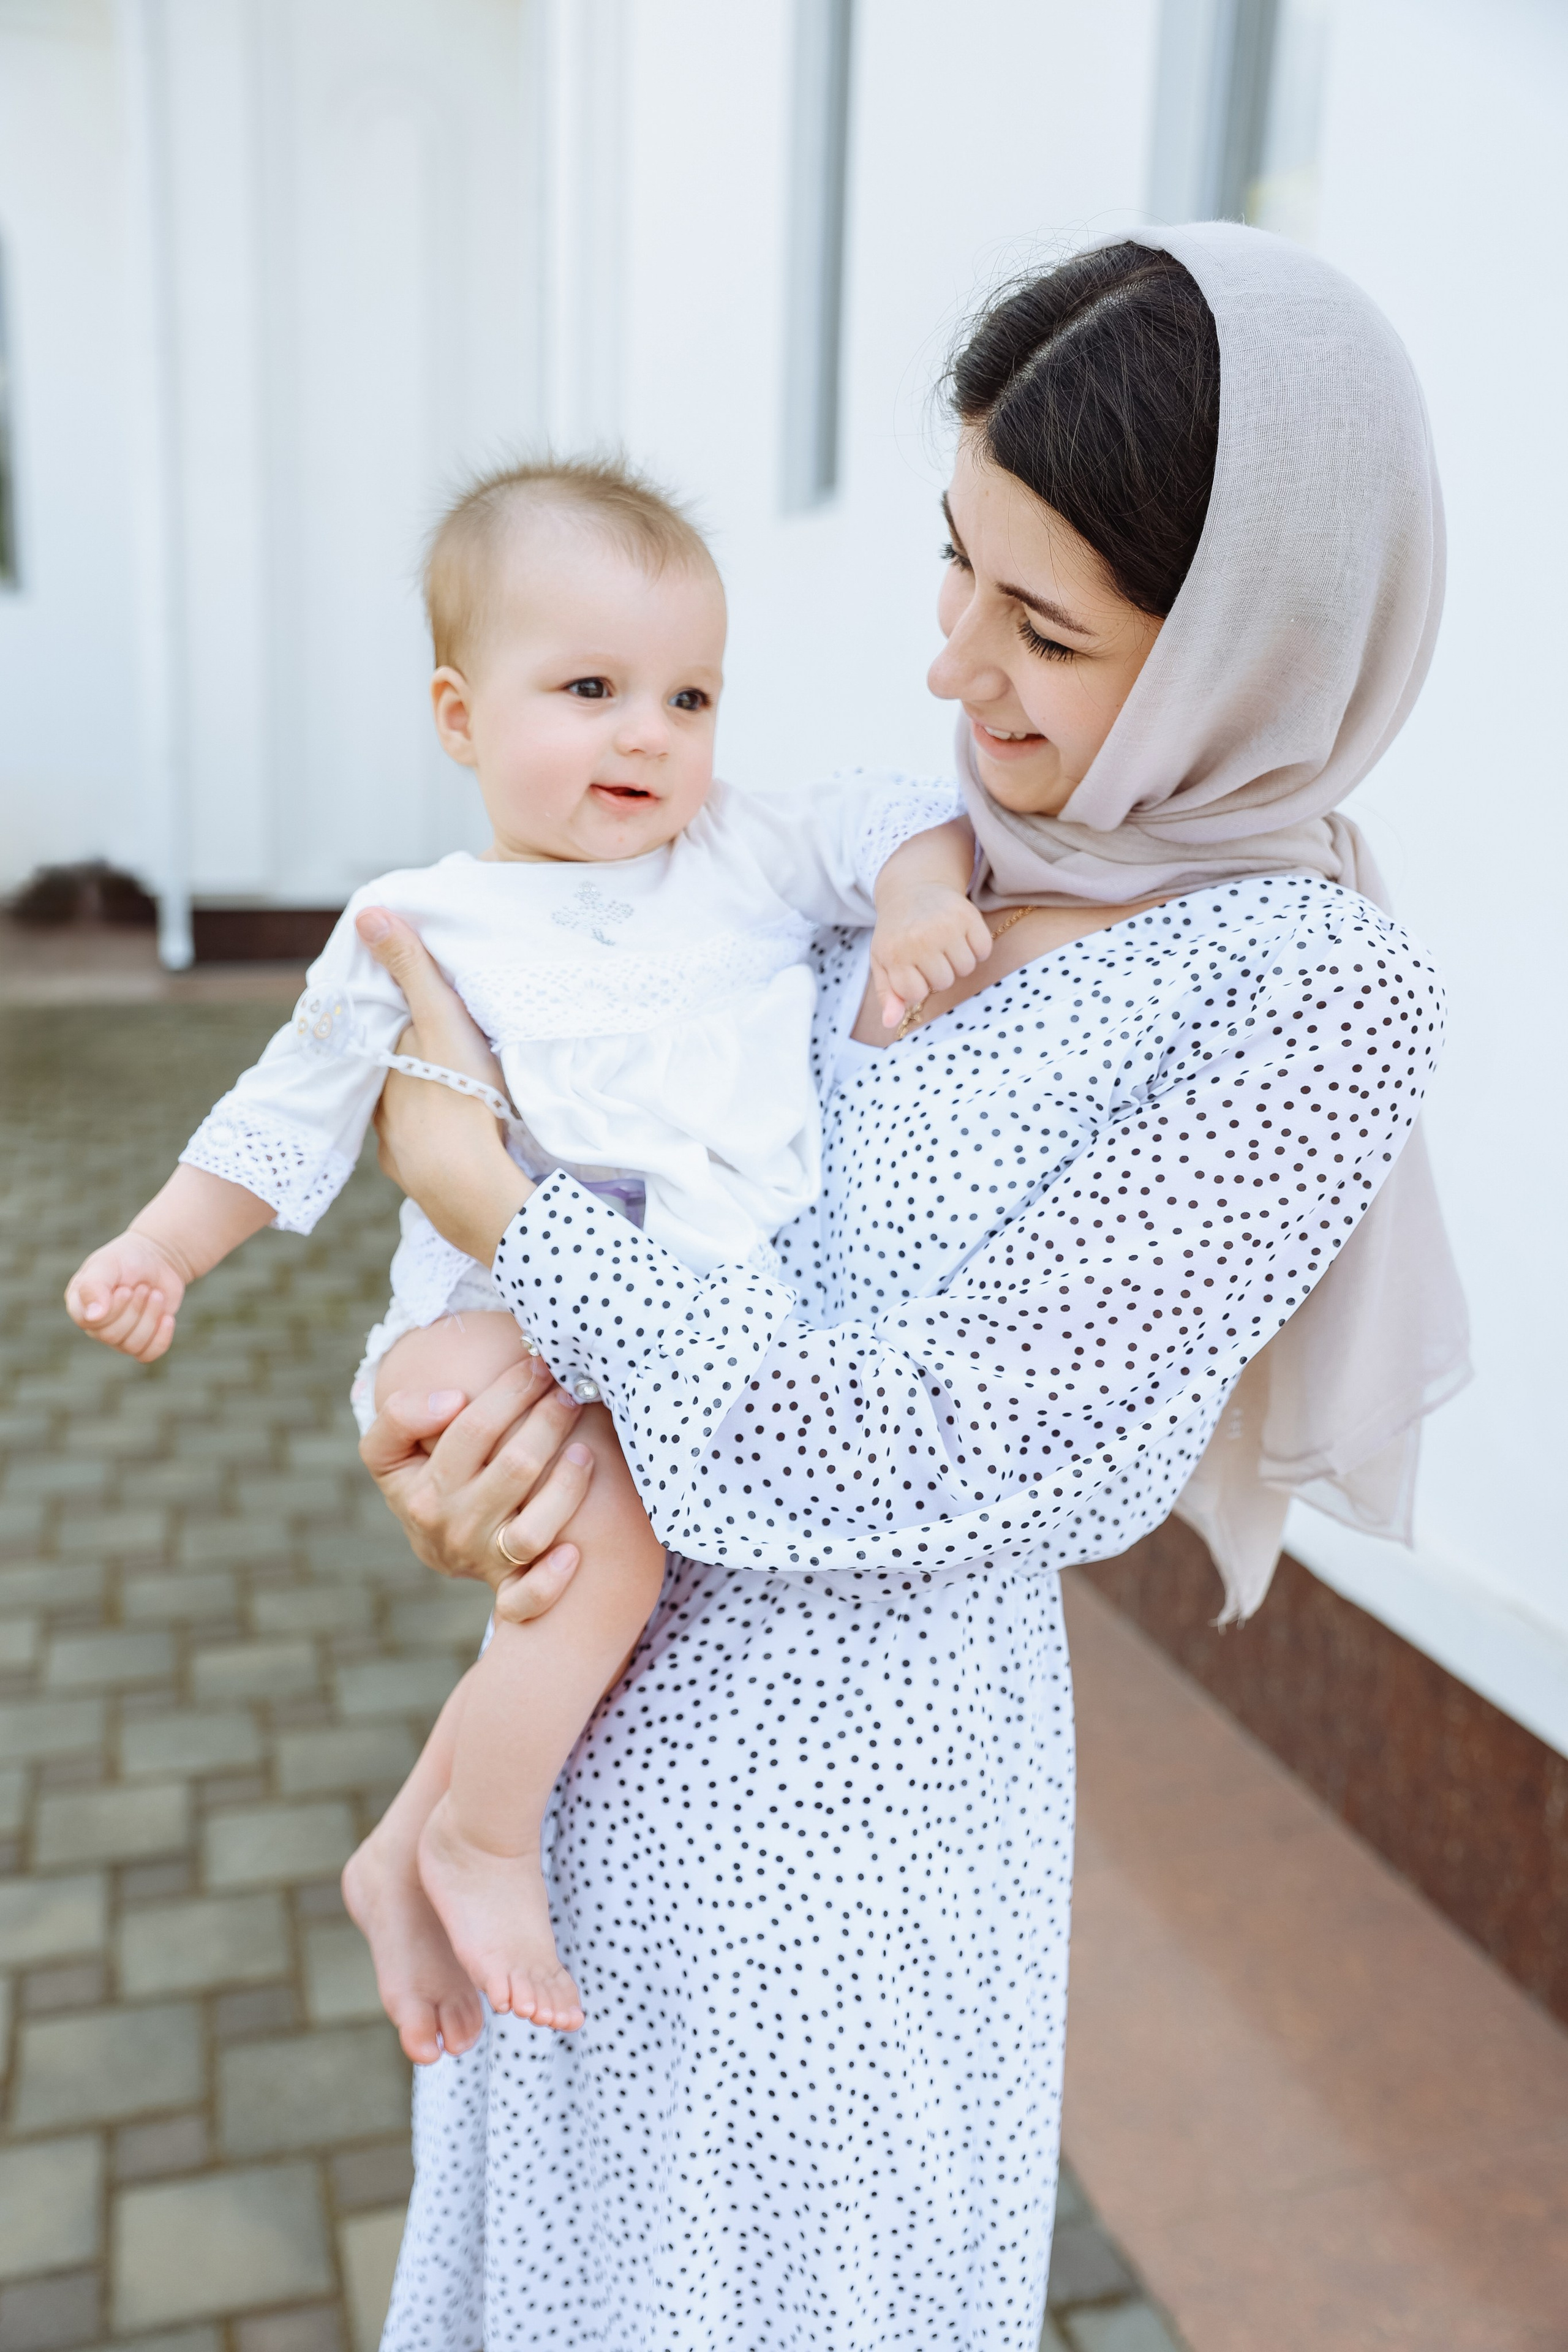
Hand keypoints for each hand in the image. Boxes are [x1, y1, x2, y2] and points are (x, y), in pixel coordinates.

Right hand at [65, 1230, 186, 1362]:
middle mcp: (96, 1325)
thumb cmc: (127, 1259)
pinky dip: (160, 1338)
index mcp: (80, 1306)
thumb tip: (93, 1317)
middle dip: (135, 1310)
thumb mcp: (107, 1264)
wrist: (157, 1260)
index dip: (114, 1309)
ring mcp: (118, 1335)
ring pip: (132, 1346)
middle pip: (112, 1337)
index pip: (91, 1323)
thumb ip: (94, 1287)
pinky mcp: (142, 1340)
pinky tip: (167, 1318)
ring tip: (156, 1294)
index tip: (126, 1288)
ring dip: (150, 1318)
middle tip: (144, 1288)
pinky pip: (147, 1355)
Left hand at [356, 906, 530, 1262]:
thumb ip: (409, 968)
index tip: (430, 1010)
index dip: (409, 1016)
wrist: (468, 1184)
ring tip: (457, 1097)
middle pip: (398, 1070)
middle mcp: (380, 1099)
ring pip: (406, 1111)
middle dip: (416, 1062)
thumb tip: (367, 914)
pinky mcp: (413, 1176)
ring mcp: (393, 1141)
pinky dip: (434, 1142)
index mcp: (386, 1058)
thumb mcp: (439, 1019)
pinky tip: (457, 1141)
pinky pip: (421, 1150)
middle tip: (450, 1055)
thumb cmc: (459, 1094)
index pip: (390, 1027)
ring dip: (425, 1104)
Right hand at [360, 1356, 595, 1624]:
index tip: (537, 1363)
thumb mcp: (389, 1451)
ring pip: (531, 1530)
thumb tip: (452, 1400)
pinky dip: (550, 1581)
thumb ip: (401, 1415)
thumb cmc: (424, 1481)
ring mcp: (484, 1560)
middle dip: (550, 1420)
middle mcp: (455, 1527)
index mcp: (423, 1489)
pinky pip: (528, 1597)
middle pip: (515, 1468)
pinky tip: (574, 1553)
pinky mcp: (509, 1589)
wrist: (437, 1548)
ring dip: (567, 1487)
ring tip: (585, 1448)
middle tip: (573, 1388)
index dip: (511, 1391)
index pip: (474, 1428)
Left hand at [869, 881, 993, 1031]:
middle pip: (944, 982)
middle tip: (929, 952)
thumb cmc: (897, 932)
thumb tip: (891, 1023)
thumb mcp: (883, 961)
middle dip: (939, 973)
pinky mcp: (968, 915)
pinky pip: (983, 951)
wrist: (912, 889)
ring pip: (966, 968)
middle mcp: (919, 939)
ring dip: (958, 961)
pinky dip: (976, 948)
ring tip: (945, 944)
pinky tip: (961, 936)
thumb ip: (888, 993)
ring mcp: (945, 926)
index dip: (917, 985)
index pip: (916, 994)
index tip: (912, 969)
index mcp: (894, 954)